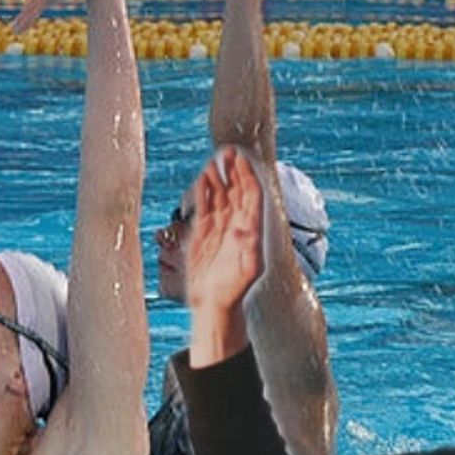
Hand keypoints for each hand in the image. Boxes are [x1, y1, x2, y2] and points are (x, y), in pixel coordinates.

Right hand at [186, 147, 264, 317]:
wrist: (214, 302)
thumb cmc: (235, 289)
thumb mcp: (248, 269)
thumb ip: (249, 247)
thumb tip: (247, 228)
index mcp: (251, 229)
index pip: (251, 195)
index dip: (247, 176)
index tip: (241, 159)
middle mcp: (237, 224)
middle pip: (237, 190)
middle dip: (233, 170)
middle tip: (228, 152)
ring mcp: (220, 226)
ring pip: (220, 195)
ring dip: (218, 178)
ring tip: (213, 162)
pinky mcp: (203, 232)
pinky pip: (204, 206)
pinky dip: (203, 192)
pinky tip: (202, 179)